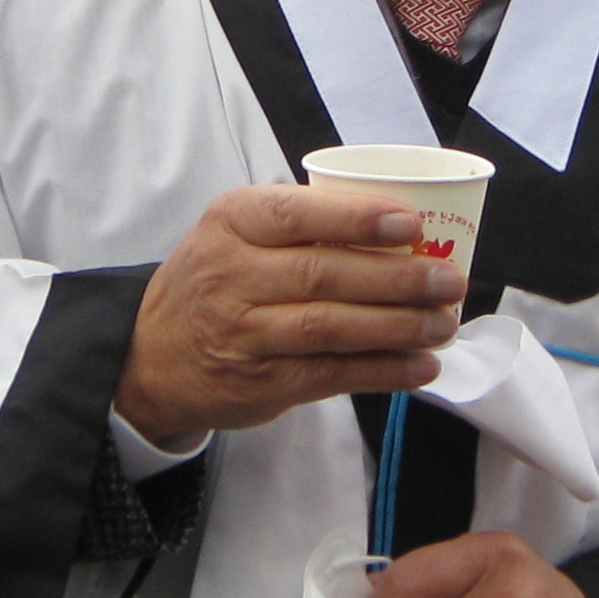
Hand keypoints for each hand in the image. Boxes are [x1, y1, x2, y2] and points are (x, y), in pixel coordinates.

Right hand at [114, 185, 463, 446]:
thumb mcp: (236, 233)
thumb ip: (302, 225)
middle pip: (324, 275)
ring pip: (331, 328)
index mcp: (232, 222)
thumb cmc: (214, 281)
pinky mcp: (261, 383)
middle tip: (449, 280)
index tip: (411, 225)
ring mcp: (244, 333)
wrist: (149, 355)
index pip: (298, 214)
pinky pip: (331, 375)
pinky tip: (420, 366)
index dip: (358, 219)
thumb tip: (405, 229)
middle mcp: (232, 276)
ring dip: (398, 327)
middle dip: (397, 279)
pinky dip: (382, 371)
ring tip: (444, 323)